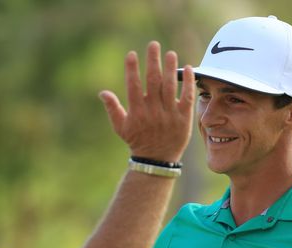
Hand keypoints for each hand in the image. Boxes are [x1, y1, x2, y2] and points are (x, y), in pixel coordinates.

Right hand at [99, 41, 194, 161]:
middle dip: (153, 61)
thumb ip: (113, 108)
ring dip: (170, 68)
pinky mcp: (184, 118)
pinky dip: (188, 82)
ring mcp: (169, 114)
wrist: (156, 159)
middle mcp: (153, 111)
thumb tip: (102, 92)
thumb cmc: (137, 141)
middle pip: (153, 81)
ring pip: (170, 87)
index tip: (131, 54)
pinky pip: (187, 97)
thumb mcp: (121, 127)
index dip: (132, 69)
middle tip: (153, 45)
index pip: (133, 86)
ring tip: (170, 53)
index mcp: (137, 112)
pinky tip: (188, 68)